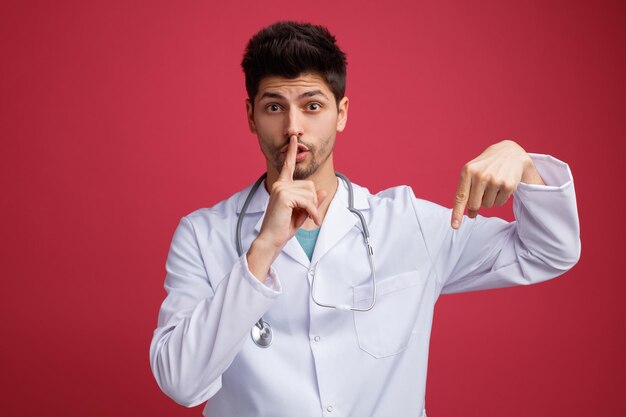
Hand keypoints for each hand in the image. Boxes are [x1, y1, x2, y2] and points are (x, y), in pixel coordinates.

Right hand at [255, 135, 326, 249]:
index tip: (294, 139)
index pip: (288, 166)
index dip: (291, 152)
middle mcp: (280, 184)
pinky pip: (308, 201)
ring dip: (314, 209)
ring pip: (310, 193)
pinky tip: (312, 221)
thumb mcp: (301, 212)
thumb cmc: (283, 227)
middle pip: (309, 185)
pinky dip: (314, 212)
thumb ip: (311, 201)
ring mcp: (281, 188)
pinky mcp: (284, 195)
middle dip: (314, 202)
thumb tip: (322, 191)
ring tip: (311, 220)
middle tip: (311, 216)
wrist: (271, 240)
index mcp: (282, 186)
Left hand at [451, 140, 543, 228]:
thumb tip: (470, 215)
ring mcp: (494, 180)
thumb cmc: (486, 166)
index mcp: (468, 171)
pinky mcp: (507, 185)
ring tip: (494, 183)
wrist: (510, 152)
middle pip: (474, 205)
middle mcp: (480, 175)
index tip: (455, 226)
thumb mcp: (473, 173)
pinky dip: (500, 197)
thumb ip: (468, 193)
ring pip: (487, 205)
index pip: (460, 197)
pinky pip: (499, 203)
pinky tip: (502, 184)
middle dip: (477, 204)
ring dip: (489, 199)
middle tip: (482, 191)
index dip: (457, 213)